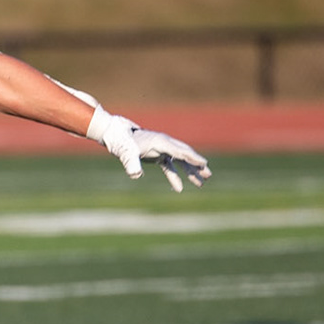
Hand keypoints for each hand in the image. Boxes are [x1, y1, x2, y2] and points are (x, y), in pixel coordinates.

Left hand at [86, 109, 211, 191]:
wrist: (114, 134)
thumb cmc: (120, 141)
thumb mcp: (126, 152)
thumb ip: (131, 163)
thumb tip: (136, 175)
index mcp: (161, 142)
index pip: (180, 151)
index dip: (193, 158)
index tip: (204, 164)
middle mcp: (164, 144)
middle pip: (185, 154)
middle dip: (197, 165)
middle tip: (209, 174)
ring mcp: (161, 149)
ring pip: (180, 161)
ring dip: (190, 172)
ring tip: (202, 183)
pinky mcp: (156, 155)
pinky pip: (169, 167)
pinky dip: (175, 177)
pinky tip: (179, 189)